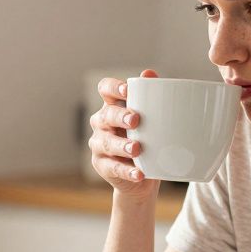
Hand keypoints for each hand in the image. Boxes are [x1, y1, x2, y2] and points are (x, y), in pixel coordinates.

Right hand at [89, 69, 161, 199]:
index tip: (128, 90)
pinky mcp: (102, 166)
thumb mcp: (151, 119)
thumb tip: (150, 74)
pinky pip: (112, 168)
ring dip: (121, 145)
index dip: (113, 88)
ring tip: (137, 149)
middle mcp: (101, 123)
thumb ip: (150, 97)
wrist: (143, 177)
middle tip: (135, 120)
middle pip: (106, 115)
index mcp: (112, 105)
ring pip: (107, 142)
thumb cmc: (147, 140)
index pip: (105, 89)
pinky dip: (127, 171)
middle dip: (120, 116)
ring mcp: (99, 145)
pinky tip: (139, 173)